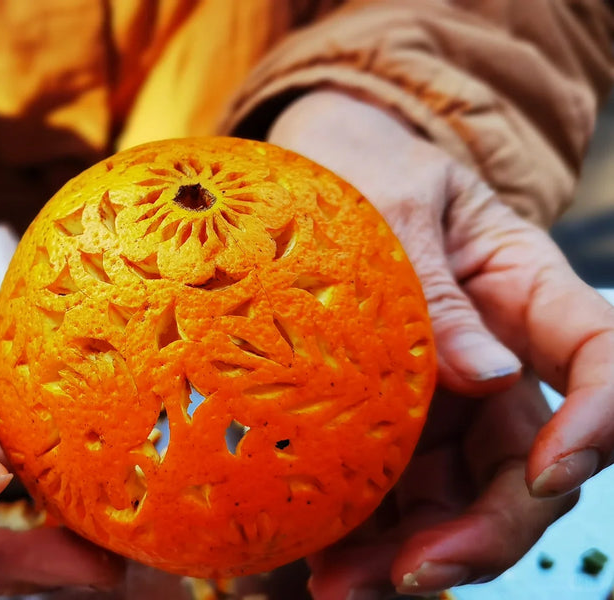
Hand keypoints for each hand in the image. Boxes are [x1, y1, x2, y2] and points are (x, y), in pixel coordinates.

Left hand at [268, 90, 613, 594]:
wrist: (309, 161)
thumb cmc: (361, 162)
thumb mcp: (394, 202)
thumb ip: (435, 285)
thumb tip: (490, 375)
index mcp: (524, 290)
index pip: (597, 360)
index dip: (599, 423)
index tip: (554, 470)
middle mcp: (495, 357)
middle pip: (527, 463)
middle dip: (484, 530)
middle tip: (413, 572)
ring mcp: (440, 397)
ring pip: (454, 496)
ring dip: (409, 552)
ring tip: (337, 584)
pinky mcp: (382, 419)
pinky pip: (387, 489)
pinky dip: (360, 532)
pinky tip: (312, 558)